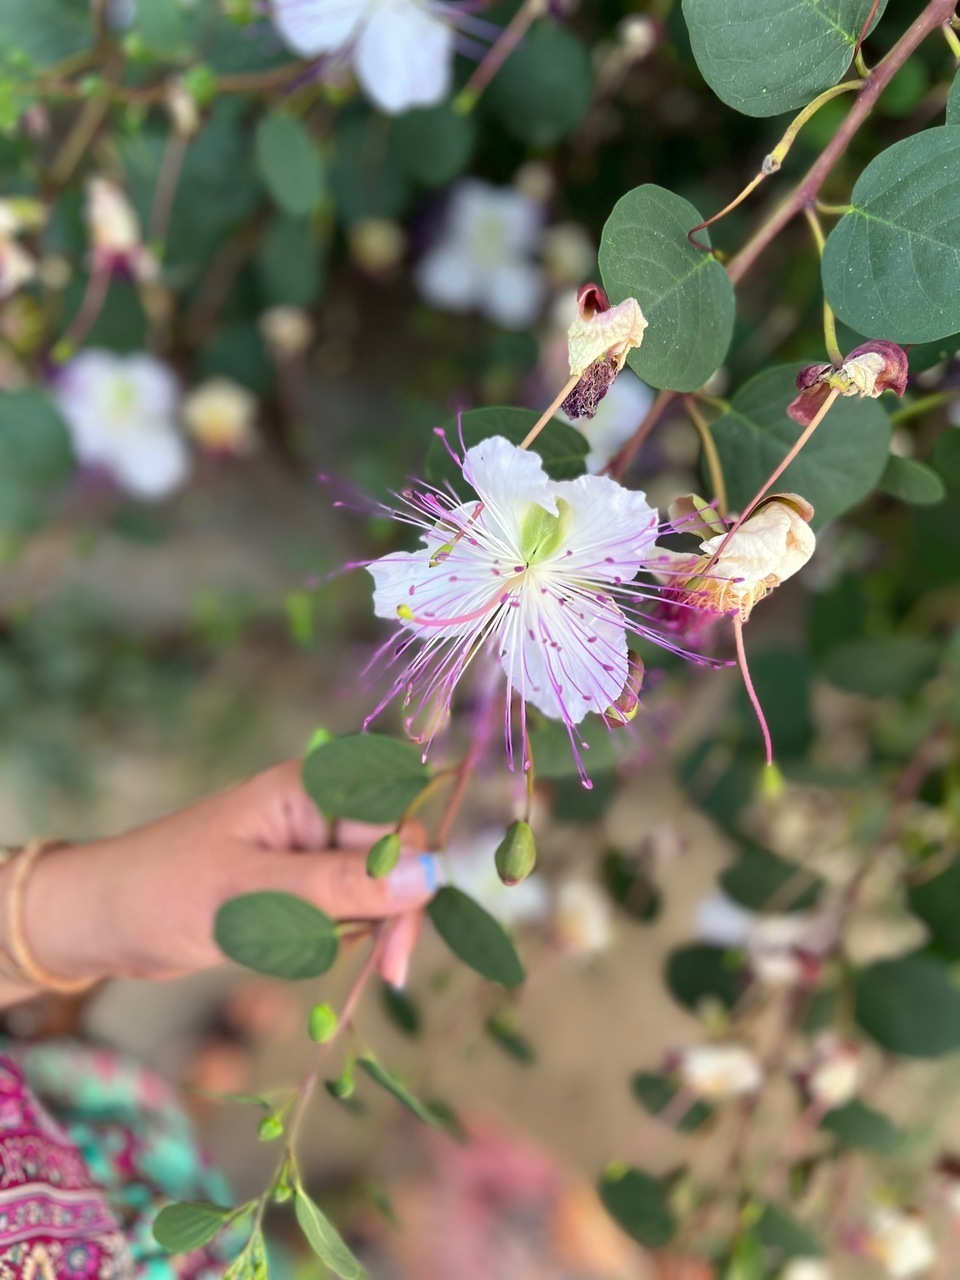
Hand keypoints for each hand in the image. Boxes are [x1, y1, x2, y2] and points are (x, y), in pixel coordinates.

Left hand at [15, 760, 435, 992]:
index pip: (394, 825)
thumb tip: (428, 875)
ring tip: (327, 960)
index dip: (409, 881)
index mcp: (308, 790)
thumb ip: (340, 886)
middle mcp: (318, 810)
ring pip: (378, 883)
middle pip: (396, 853)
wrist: (101, 920)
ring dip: (369, 927)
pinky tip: (308, 950)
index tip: (396, 949)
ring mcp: (310, 844)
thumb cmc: (161, 894)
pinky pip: (349, 901)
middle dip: (395, 912)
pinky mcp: (299, 877)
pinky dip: (341, 933)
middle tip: (385, 974)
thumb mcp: (250, 895)